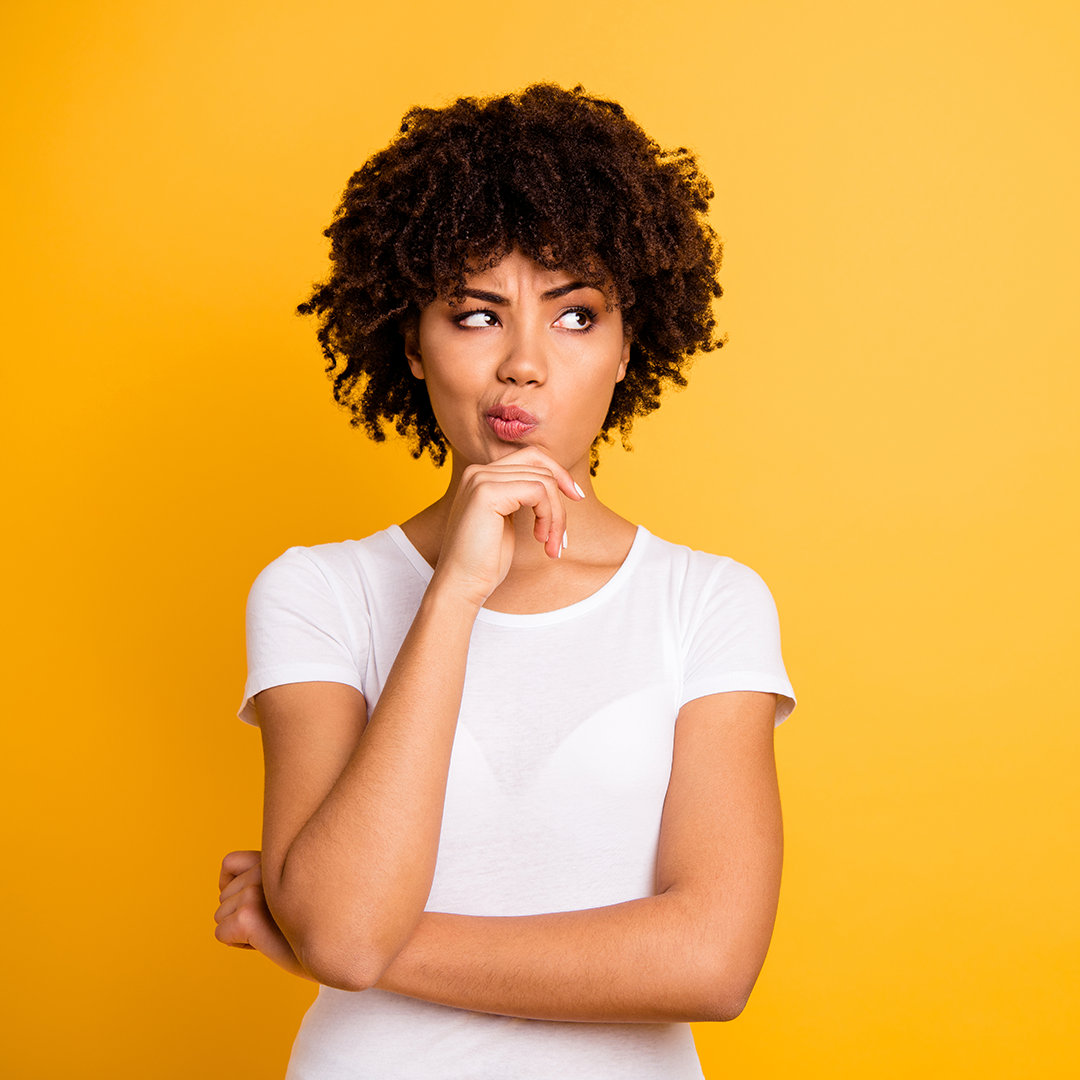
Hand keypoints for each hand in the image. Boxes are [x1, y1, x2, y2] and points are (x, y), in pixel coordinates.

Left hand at [214, 850, 313, 980]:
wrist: (342, 952)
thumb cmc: (323, 923)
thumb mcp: (299, 888)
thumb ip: (273, 875)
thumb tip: (229, 885)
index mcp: (277, 856)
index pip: (230, 863)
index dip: (239, 888)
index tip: (264, 904)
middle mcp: (266, 867)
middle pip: (224, 894)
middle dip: (243, 912)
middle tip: (276, 923)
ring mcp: (257, 889)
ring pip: (221, 914)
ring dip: (240, 929)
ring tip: (274, 932)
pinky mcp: (249, 914)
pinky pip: (222, 933)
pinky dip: (236, 943)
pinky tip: (263, 943)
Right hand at [434, 447, 583, 604]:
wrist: (461, 584)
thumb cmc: (485, 561)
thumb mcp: (507, 521)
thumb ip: (522, 497)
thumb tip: (557, 483)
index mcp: (482, 475)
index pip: (531, 457)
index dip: (559, 473)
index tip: (576, 497)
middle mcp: (479, 471)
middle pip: (540, 467)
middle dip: (560, 502)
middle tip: (562, 536)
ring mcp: (481, 479)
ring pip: (544, 481)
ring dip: (556, 516)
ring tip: (551, 544)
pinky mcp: (487, 492)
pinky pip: (538, 491)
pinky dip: (548, 515)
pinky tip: (540, 539)